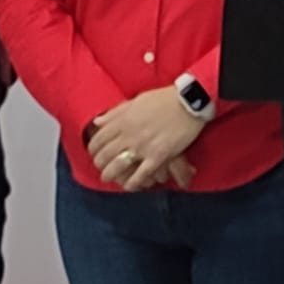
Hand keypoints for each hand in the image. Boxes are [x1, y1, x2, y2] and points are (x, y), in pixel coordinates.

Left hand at [87, 87, 204, 191]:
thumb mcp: (138, 100)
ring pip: (117, 167)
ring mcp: (143, 146)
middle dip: (100, 164)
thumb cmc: (166, 98)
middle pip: (104, 155)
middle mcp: (129, 134)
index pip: (98, 139)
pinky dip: (133, 183)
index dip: (93, 149)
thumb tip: (98, 122)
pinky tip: (130, 185)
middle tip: (102, 167)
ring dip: (110, 175)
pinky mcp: (158, 156)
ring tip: (111, 178)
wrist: (190, 101)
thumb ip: (116, 112)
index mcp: (123, 119)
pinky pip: (141, 174)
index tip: (95, 153)